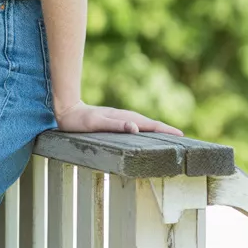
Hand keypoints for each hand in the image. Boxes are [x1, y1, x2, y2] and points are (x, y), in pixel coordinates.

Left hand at [53, 99, 182, 136]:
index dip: (164, 130)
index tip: (179, 135)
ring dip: (156, 129)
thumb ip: (116, 125)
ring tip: (168, 136)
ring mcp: (120, 118)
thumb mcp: (97, 124)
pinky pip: (134, 125)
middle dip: (165, 130)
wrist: (67, 110)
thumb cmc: (80, 120)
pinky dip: (144, 128)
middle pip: (149, 123)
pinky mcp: (114, 121)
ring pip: (143, 123)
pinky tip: (145, 133)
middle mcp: (124, 117)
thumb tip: (136, 127)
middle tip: (180, 137)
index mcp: (124, 118)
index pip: (149, 124)